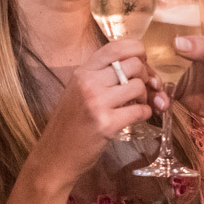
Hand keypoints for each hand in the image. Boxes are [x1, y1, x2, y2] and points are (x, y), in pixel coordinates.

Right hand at [28, 40, 167, 190]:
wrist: (55, 156)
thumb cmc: (70, 124)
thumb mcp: (78, 91)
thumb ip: (101, 76)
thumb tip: (138, 64)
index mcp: (82, 71)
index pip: (116, 46)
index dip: (137, 51)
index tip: (141, 62)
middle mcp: (88, 81)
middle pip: (134, 63)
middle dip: (147, 75)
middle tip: (146, 88)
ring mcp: (96, 102)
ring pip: (139, 85)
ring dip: (147, 95)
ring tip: (139, 103)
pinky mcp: (106, 123)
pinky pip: (140, 110)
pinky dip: (146, 113)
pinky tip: (139, 117)